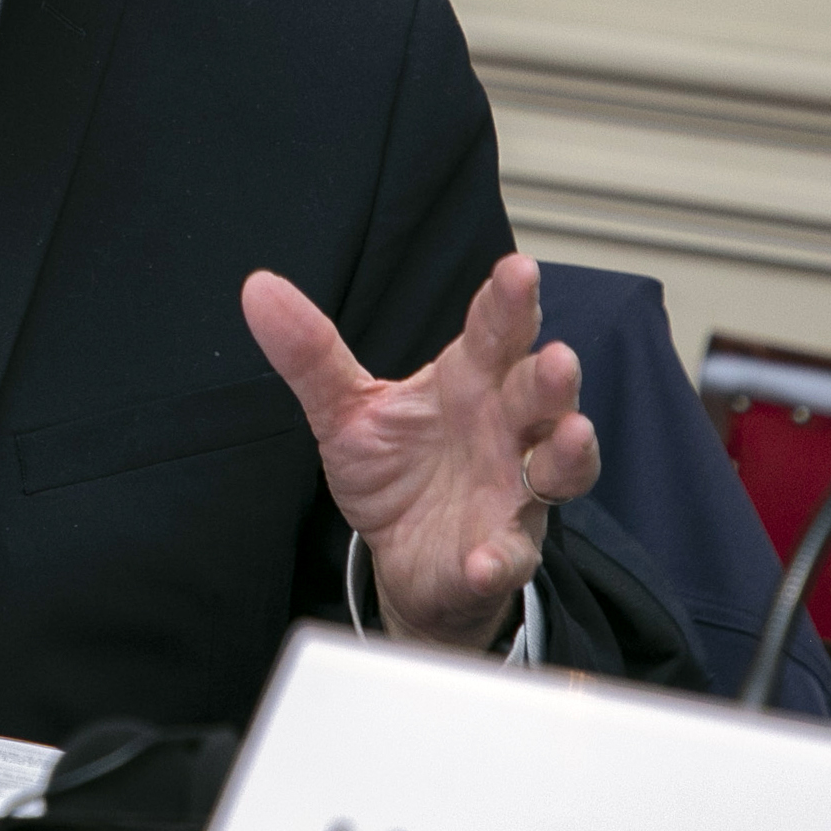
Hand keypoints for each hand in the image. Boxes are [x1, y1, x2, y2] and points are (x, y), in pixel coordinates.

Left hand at [242, 252, 599, 651]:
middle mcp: (504, 430)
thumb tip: (258, 287)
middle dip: (552, 377)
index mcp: (468, 383)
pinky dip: (501, 557)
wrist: (400, 556)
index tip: (519, 270)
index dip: (508, 303)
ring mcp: (512, 492)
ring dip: (569, 453)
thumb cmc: (393, 468)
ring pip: (558, 468)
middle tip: (557, 355)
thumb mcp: (345, 408)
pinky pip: (510, 555)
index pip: (493, 334)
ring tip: (572, 434)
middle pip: (538, 395)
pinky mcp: (500, 552)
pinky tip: (486, 560)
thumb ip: (311, 352)